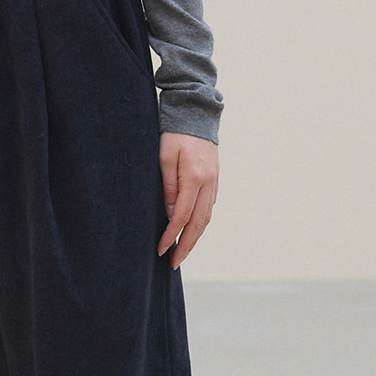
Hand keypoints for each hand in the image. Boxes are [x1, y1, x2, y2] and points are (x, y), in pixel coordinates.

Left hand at [156, 133, 217, 266]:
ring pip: (206, 218)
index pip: (181, 217)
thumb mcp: (163, 157)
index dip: (171, 237)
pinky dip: (200, 224)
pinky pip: (209, 208)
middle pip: (198, 224)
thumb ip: (168, 188)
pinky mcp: (215, 180)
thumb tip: (170, 217)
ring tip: (183, 252)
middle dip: (186, 246)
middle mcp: (208, 183)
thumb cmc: (174, 132)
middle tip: (174, 263)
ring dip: (194, 238)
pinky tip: (192, 232)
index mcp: (194, 178)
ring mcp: (214, 182)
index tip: (160, 251)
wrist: (196, 111)